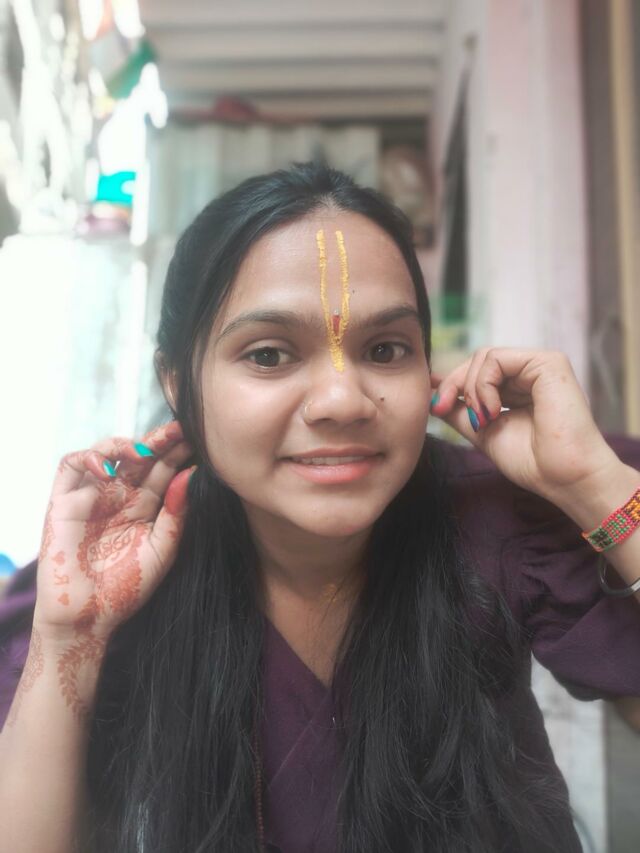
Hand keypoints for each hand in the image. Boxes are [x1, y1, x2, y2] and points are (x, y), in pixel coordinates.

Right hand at [29, 421, 194, 717]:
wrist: (89, 618)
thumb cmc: (127, 589)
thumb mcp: (162, 550)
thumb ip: (176, 514)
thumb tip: (190, 475)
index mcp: (145, 506)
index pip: (163, 470)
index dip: (178, 454)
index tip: (199, 440)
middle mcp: (119, 495)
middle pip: (139, 457)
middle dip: (159, 440)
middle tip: (179, 429)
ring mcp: (92, 495)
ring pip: (106, 452)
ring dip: (124, 444)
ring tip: (144, 451)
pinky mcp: (64, 501)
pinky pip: (71, 466)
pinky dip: (87, 458)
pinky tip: (108, 469)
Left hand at [429, 348, 619, 502]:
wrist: (564, 478)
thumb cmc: (532, 462)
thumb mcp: (484, 432)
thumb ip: (461, 412)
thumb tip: (433, 395)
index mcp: (519, 388)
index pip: (477, 372)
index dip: (452, 383)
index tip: (435, 404)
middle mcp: (530, 373)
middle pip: (477, 361)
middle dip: (454, 385)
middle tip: (444, 409)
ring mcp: (540, 365)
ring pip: (484, 357)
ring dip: (471, 389)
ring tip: (483, 420)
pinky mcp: (547, 362)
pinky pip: (497, 358)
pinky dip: (484, 384)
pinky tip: (493, 411)